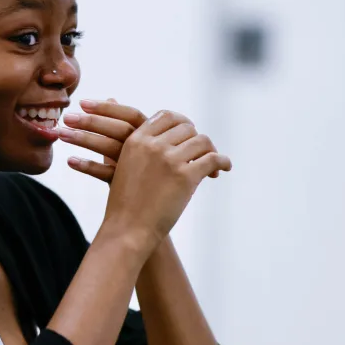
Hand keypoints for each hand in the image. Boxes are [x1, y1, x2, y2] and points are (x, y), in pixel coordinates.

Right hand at [64, 101, 230, 251]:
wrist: (127, 230)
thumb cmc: (124, 204)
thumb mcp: (121, 165)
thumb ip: (131, 144)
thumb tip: (132, 114)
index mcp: (136, 140)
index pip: (166, 116)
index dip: (182, 123)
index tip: (189, 135)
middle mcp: (153, 145)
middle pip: (187, 128)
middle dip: (196, 140)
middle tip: (200, 155)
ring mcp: (170, 159)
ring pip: (202, 141)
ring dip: (210, 151)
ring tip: (211, 168)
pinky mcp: (186, 177)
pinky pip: (213, 159)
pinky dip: (223, 162)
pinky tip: (223, 169)